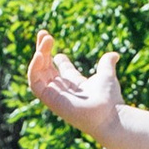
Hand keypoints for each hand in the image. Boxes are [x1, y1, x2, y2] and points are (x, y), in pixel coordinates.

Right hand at [26, 27, 125, 141]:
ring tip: (45, 39)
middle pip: (46, 68)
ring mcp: (55, 95)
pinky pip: (34, 83)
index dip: (52, 54)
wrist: (110, 116)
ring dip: (38, 55)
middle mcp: (63, 89)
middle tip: (43, 33)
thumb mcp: (107, 75)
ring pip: (38, 73)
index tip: (50, 39)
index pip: (58, 69)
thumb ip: (106, 63)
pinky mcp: (49, 100)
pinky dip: (33, 69)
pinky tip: (39, 55)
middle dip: (42, 50)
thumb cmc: (110, 100)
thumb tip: (115, 54)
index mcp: (74, 83)